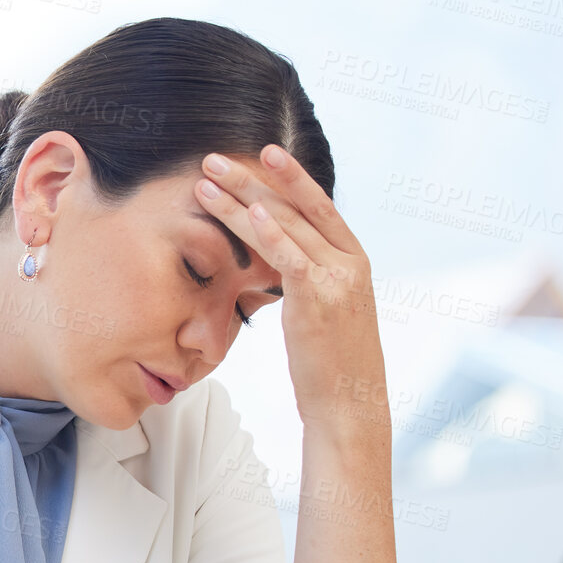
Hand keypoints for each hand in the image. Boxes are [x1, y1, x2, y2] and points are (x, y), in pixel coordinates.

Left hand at [194, 145, 387, 443]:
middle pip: (297, 207)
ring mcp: (338, 280)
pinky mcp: (320, 302)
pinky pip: (291, 259)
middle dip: (254, 178)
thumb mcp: (325, 315)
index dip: (289, 177)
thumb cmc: (329, 368)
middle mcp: (350, 263)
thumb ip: (308, 282)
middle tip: (215, 157)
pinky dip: (271, 234)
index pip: (318, 207)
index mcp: (354, 261)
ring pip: (285, 226)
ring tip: (207, 178)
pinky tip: (250, 213)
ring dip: (242, 200)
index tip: (261, 153)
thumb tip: (280, 265)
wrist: (349, 408)